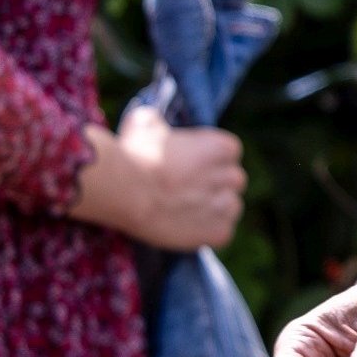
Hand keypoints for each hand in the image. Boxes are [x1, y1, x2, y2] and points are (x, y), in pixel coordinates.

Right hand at [70, 108, 244, 250]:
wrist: (123, 190)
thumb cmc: (133, 153)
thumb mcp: (144, 123)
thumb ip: (159, 124)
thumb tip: (154, 125)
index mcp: (220, 147)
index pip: (229, 152)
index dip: (210, 158)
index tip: (191, 164)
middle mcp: (229, 176)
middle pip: (233, 180)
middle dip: (215, 183)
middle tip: (187, 188)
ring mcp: (224, 207)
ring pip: (231, 207)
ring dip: (215, 208)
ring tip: (186, 209)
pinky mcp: (216, 233)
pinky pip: (222, 233)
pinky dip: (208, 232)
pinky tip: (187, 227)